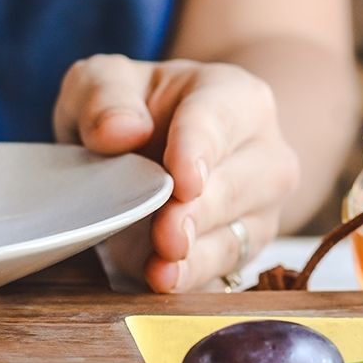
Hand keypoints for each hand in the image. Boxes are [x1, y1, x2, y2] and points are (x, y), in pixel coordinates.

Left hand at [53, 54, 300, 291]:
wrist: (144, 148)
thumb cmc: (129, 108)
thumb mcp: (100, 82)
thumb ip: (104, 96)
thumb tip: (119, 130)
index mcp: (234, 96)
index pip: (221, 119)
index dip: (200, 150)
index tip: (183, 181)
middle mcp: (263, 150)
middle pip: (241, 182)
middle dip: (201, 210)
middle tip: (167, 233)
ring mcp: (260, 203)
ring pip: (239, 231)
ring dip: (198, 252)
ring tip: (163, 264)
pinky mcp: (244, 246)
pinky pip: (225, 266)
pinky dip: (194, 276)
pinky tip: (165, 280)